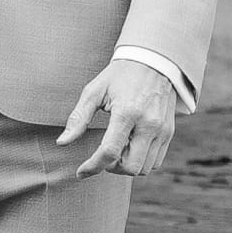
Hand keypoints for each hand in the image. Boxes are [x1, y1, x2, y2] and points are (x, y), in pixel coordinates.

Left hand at [58, 55, 182, 179]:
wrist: (153, 61)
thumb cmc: (120, 75)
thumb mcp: (95, 91)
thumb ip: (78, 118)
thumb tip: (62, 142)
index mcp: (127, 112)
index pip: (109, 151)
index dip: (92, 167)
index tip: (81, 172)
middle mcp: (148, 123)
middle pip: (130, 167)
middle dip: (111, 168)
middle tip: (102, 156)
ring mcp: (162, 129)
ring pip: (144, 168)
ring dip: (126, 167)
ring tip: (116, 150)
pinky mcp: (169, 132)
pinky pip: (156, 161)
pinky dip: (141, 162)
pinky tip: (130, 148)